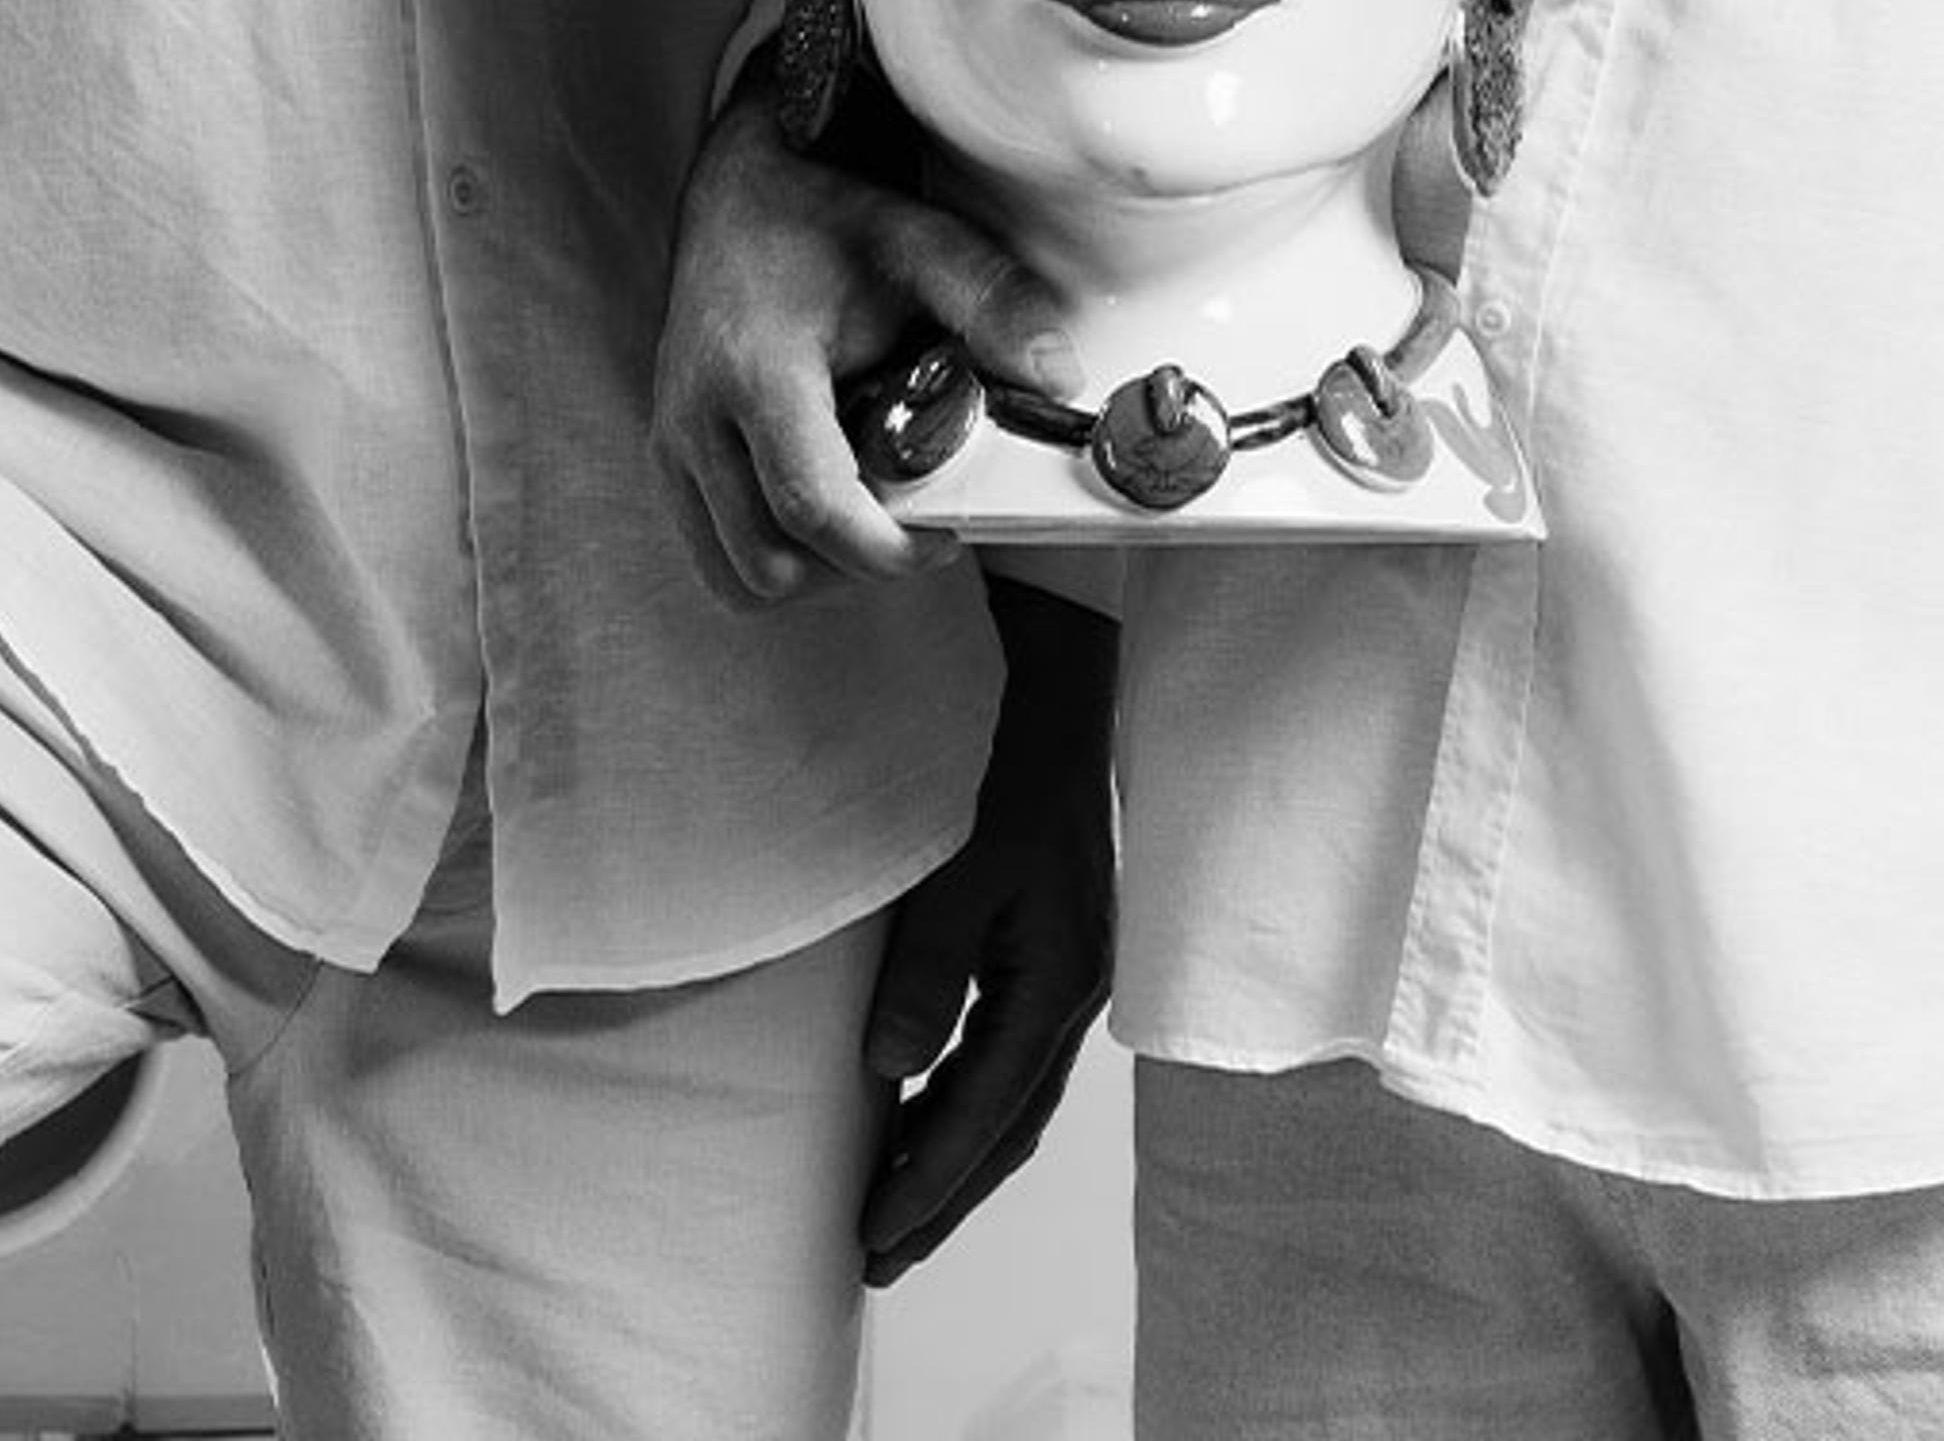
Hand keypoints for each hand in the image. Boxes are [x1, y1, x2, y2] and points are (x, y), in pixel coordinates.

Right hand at [654, 77, 1074, 599]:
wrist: (737, 192)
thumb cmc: (819, 217)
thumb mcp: (915, 241)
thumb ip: (990, 299)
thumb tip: (1057, 374)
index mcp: (754, 374)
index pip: (813, 508)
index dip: (888, 549)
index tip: (943, 536)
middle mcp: (696, 420)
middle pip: (772, 564)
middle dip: (853, 568)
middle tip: (912, 529)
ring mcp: (673, 444)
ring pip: (736, 575)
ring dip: (810, 571)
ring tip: (866, 519)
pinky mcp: (669, 457)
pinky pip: (715, 553)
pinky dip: (774, 554)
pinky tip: (823, 505)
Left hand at [860, 573, 1117, 1280]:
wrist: (1054, 684)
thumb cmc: (1004, 765)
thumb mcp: (961, 866)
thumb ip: (927, 970)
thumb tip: (890, 1074)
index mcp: (1057, 980)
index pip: (987, 1113)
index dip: (928, 1181)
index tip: (871, 1239)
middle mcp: (1072, 988)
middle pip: (1007, 1125)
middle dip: (943, 1195)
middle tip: (875, 1259)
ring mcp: (1066, 968)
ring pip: (1011, 1096)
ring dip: (955, 1157)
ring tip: (894, 1211)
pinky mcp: (1049, 944)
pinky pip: (1007, 1053)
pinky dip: (966, 1100)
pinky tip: (926, 1110)